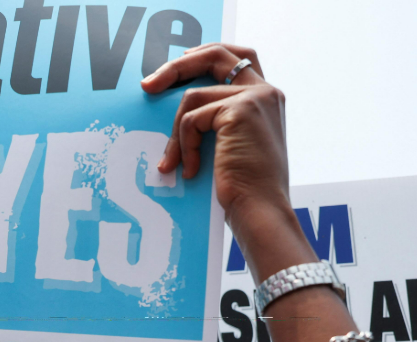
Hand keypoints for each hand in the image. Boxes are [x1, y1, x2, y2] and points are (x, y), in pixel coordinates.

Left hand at [141, 44, 291, 250]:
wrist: (260, 211)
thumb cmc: (245, 190)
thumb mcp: (233, 147)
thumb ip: (219, 121)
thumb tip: (180, 112)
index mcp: (267, 99)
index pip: (238, 57)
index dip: (205, 55)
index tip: (178, 65)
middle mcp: (266, 92)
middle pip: (216, 55)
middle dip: (177, 67)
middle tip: (148, 86)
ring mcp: (256, 98)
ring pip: (193, 97)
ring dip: (176, 133)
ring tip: (173, 163)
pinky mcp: (240, 110)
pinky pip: (192, 119)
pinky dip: (183, 146)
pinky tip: (189, 170)